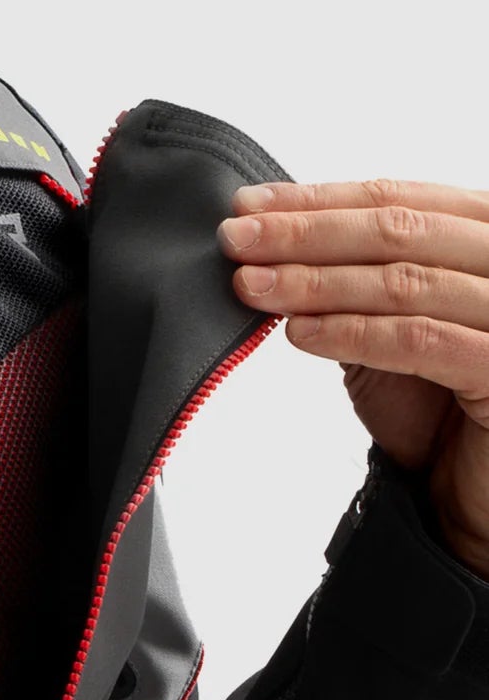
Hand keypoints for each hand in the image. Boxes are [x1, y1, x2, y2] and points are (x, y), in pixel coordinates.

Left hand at [217, 177, 488, 579]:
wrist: (468, 499)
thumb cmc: (435, 410)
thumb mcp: (385, 328)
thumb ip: (351, 280)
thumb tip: (268, 237)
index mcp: (488, 238)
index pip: (400, 200)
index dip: (318, 200)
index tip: (248, 206)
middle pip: (400, 232)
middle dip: (306, 233)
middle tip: (236, 239)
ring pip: (406, 282)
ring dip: (316, 281)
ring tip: (252, 286)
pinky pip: (420, 339)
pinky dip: (352, 332)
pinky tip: (298, 332)